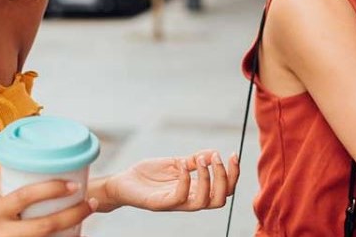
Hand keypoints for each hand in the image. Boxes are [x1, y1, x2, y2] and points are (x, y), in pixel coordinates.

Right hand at [0, 172, 94, 236]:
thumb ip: (10, 176)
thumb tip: (38, 159)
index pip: (24, 197)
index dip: (51, 190)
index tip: (73, 184)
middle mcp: (1, 232)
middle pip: (44, 227)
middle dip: (72, 215)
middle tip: (90, 203)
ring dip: (72, 231)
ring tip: (86, 218)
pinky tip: (74, 234)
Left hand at [106, 149, 239, 211]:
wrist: (122, 182)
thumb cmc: (148, 175)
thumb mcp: (176, 163)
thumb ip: (194, 160)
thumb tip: (214, 152)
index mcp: (195, 190)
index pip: (224, 190)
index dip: (233, 174)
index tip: (233, 154)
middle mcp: (189, 199)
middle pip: (220, 199)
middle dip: (225, 178)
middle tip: (218, 157)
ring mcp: (175, 203)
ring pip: (204, 202)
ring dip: (208, 179)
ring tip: (203, 159)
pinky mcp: (160, 204)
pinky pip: (179, 197)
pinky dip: (185, 179)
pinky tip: (182, 163)